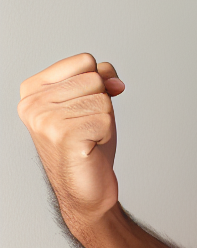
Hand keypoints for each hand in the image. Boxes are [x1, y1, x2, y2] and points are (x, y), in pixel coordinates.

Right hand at [18, 53, 124, 227]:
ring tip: (87, 137)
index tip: (88, 105)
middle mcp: (33, 103)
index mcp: (33, 89)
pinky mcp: (63, 134)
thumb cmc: (88, 142)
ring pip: (102, 99)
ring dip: (104, 120)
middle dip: (102, 102)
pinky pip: (106, 119)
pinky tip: (90, 146)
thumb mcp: (92, 100)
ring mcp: (45, 119)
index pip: (85, 60)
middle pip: (95, 78)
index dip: (100, 80)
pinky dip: (106, 133)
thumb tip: (113, 80)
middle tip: (87, 126)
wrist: (85, 187)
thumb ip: (99, 77)